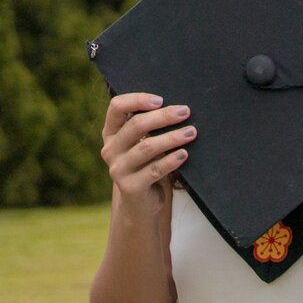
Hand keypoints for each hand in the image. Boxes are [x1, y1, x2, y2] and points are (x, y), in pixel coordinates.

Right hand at [101, 93, 193, 217]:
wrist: (142, 202)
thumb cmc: (149, 164)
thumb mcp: (145, 143)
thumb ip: (152, 127)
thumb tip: (181, 109)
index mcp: (111, 133)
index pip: (116, 107)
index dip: (137, 100)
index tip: (161, 100)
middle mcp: (110, 149)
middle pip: (135, 125)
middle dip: (163, 117)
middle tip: (185, 112)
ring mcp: (118, 169)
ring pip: (146, 147)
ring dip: (172, 138)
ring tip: (192, 132)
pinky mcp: (130, 187)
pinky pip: (154, 170)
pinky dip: (171, 160)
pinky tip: (184, 154)